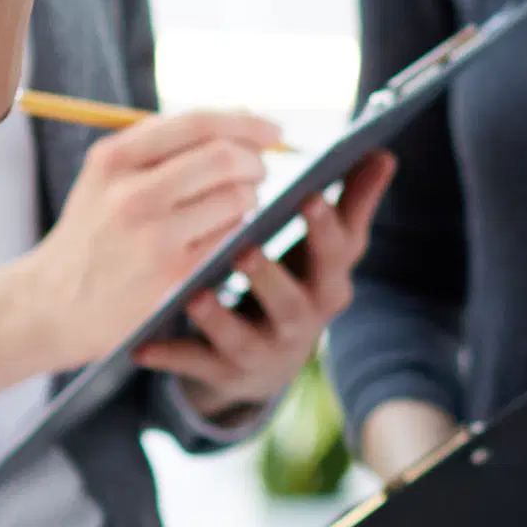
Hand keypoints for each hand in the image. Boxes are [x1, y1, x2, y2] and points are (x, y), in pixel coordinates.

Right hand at [5, 108, 281, 374]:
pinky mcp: (175, 273)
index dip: (246, 122)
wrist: (51, 306)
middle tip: (259, 172)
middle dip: (256, 162)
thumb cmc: (93, 235)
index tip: (272, 130)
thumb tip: (240, 117)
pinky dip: (239, 233)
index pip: (198, 123)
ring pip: (238, 198)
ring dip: (250, 199)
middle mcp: (132, 193)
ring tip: (235, 207)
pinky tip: (223, 238)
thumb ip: (161, 145)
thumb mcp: (106, 178)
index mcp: (114, 159)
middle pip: (226, 158)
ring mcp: (155, 236)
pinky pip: (232, 238)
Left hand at [138, 152, 391, 424]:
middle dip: (271, 278)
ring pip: (243, 339)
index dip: (325, 229)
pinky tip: (142, 345)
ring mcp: (262, 352)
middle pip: (293, 305)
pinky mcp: (225, 374)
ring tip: (195, 294)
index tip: (308, 195)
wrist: (265, 360)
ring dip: (220, 319)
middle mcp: (301, 323)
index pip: (336, 256)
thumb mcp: (324, 251)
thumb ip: (351, 203)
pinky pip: (196, 366)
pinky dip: (169, 356)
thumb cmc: (294, 284)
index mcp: (328, 284)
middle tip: (245, 248)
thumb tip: (384, 153)